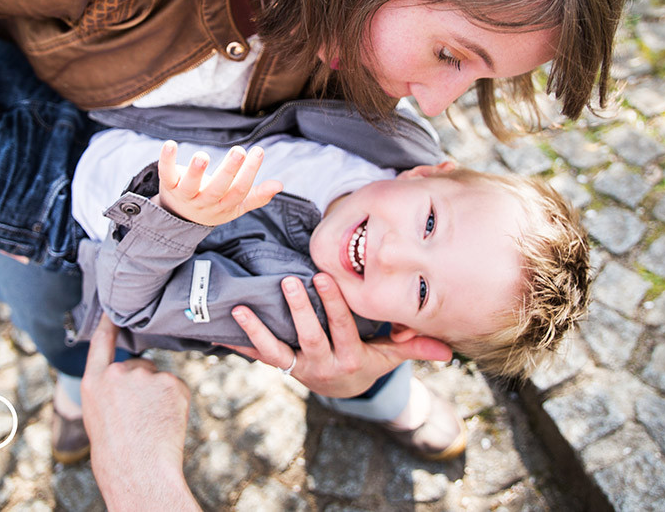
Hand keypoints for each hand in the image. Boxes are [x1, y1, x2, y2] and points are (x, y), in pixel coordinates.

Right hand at [81, 316, 199, 510]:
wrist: (138, 470)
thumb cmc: (117, 450)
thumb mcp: (99, 413)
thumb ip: (111, 387)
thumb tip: (134, 371)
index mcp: (94, 381)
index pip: (101, 342)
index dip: (108, 323)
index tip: (112, 308)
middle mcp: (119, 372)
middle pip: (139, 366)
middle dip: (142, 386)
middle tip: (140, 417)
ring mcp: (147, 376)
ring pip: (158, 379)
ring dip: (159, 395)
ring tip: (151, 422)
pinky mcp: (172, 383)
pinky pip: (176, 387)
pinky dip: (175, 402)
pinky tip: (166, 421)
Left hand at [157, 140, 281, 226]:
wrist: (180, 216)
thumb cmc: (214, 204)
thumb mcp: (236, 205)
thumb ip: (257, 196)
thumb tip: (279, 185)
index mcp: (223, 206)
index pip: (239, 191)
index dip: (249, 173)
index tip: (258, 151)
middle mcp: (204, 202)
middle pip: (217, 189)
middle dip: (228, 170)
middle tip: (239, 150)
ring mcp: (185, 195)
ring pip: (190, 186)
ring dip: (195, 170)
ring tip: (203, 155)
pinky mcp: (168, 185)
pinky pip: (166, 173)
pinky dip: (166, 159)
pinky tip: (170, 144)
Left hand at [226, 273, 452, 397]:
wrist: (343, 389)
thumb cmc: (370, 360)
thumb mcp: (392, 356)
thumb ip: (415, 348)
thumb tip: (448, 351)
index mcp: (351, 356)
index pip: (343, 326)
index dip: (334, 304)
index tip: (324, 276)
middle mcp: (323, 364)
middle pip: (310, 335)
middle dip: (300, 309)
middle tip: (289, 281)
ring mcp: (299, 367)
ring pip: (277, 350)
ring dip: (257, 330)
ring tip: (241, 308)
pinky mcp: (281, 367)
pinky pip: (257, 356)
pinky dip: (238, 343)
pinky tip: (216, 330)